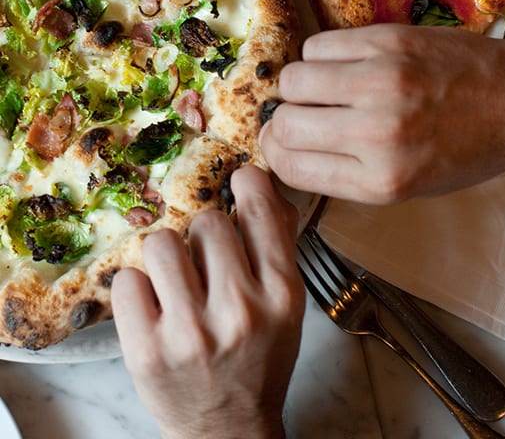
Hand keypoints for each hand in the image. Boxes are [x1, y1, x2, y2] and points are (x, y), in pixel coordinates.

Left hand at [111, 165, 304, 438]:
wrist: (227, 431)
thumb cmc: (259, 360)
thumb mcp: (287, 306)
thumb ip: (278, 244)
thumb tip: (260, 185)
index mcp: (281, 295)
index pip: (259, 211)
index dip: (245, 184)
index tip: (237, 181)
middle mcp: (239, 311)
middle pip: (206, 222)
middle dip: (202, 235)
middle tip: (204, 260)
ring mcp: (189, 332)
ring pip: (161, 243)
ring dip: (166, 255)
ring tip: (174, 280)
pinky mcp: (145, 351)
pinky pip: (126, 280)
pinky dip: (137, 288)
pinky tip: (153, 306)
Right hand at [259, 25, 504, 202]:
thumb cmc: (465, 149)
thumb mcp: (408, 187)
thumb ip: (345, 173)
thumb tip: (285, 148)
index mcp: (381, 181)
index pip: (290, 166)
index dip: (277, 153)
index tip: (282, 142)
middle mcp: (376, 133)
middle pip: (285, 123)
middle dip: (286, 121)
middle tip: (304, 114)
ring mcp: (381, 82)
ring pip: (294, 79)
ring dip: (301, 85)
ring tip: (326, 87)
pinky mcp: (387, 41)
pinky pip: (319, 45)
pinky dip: (322, 56)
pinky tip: (344, 64)